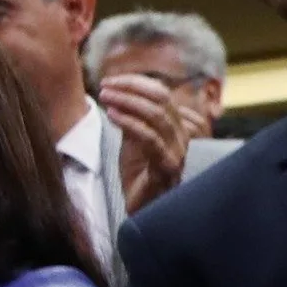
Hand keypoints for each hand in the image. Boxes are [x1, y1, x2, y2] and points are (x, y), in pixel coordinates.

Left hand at [99, 73, 200, 214]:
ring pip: (157, 116)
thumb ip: (131, 116)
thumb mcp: (133, 139)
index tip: (110, 80)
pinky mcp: (167, 167)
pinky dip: (130, 123)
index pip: (161, 93)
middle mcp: (181, 136)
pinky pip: (150, 139)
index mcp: (176, 126)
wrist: (142, 207)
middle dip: (131, 88)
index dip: (136, 82)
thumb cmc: (138, 173)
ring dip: (127, 102)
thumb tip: (117, 90)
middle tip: (104, 86)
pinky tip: (112, 115)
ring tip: (104, 97)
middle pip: (162, 99)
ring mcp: (177, 152)